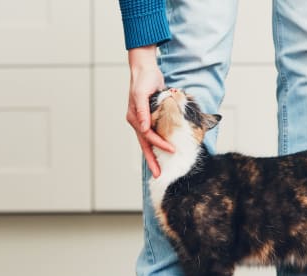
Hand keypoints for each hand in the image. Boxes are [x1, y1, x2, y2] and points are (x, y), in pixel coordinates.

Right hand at [126, 46, 173, 177]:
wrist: (145, 69)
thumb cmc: (143, 79)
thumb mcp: (142, 93)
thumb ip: (142, 111)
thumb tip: (144, 128)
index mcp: (135, 118)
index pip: (148, 136)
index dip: (160, 144)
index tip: (172, 150)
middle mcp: (138, 121)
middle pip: (145, 145)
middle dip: (151, 161)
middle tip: (157, 175)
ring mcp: (143, 121)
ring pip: (148, 142)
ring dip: (153, 156)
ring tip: (158, 169)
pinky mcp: (149, 118)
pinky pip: (153, 135)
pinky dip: (157, 144)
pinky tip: (162, 152)